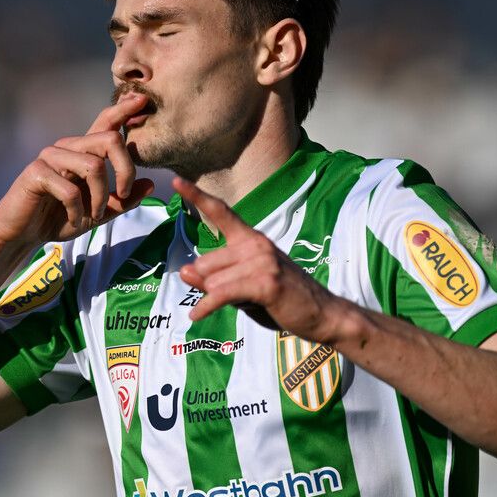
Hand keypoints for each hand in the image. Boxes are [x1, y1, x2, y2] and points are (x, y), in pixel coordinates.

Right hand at [0, 94, 155, 248]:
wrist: (22, 234)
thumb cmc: (58, 219)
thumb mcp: (98, 213)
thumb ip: (122, 200)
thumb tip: (149, 185)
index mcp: (82, 152)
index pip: (105, 123)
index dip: (123, 110)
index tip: (143, 99)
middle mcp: (67, 147)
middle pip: (109, 139)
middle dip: (125, 170)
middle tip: (123, 195)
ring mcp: (50, 157)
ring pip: (93, 166)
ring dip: (101, 197)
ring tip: (95, 215)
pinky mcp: (36, 173)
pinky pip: (71, 189)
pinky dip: (78, 211)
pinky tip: (74, 220)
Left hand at [174, 176, 339, 339]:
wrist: (321, 314)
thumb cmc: (280, 299)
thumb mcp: (242, 288)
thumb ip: (213, 279)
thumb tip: (184, 271)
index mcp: (250, 238)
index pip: (220, 212)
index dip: (197, 196)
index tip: (176, 181)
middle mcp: (256, 244)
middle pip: (205, 263)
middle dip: (209, 285)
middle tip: (237, 295)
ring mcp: (262, 261)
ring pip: (212, 281)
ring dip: (216, 299)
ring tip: (244, 303)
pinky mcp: (265, 282)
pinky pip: (221, 294)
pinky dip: (207, 307)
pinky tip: (196, 316)